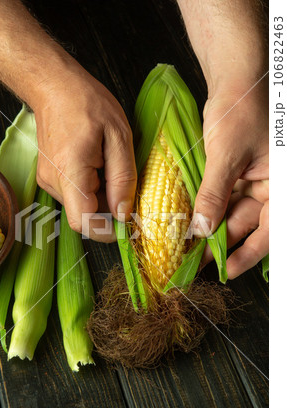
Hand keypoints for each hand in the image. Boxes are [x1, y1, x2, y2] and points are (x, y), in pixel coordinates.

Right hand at [33, 61, 136, 241]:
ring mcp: (48, 180)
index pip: (84, 223)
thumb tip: (123, 214)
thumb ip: (123, 178)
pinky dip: (92, 189)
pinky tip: (99, 166)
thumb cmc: (88, 104)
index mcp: (71, 172)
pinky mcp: (49, 176)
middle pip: (84, 216)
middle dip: (110, 210)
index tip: (128, 223)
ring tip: (111, 167)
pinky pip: (75, 194)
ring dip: (102, 198)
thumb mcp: (119, 137)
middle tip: (127, 186)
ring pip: (80, 206)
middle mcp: (54, 182)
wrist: (54, 86)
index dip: (107, 231)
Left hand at [196, 78, 268, 278]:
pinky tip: (191, 221)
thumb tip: (203, 229)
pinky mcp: (235, 172)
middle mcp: (269, 185)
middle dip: (222, 242)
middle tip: (197, 261)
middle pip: (247, 224)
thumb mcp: (227, 155)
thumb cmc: (242, 108)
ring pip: (232, 212)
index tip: (228, 270)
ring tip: (188, 245)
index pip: (269, 230)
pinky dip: (208, 208)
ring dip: (211, 227)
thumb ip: (215, 194)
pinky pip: (222, 196)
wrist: (234, 78)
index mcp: (280, 185)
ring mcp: (252, 179)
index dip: (249, 254)